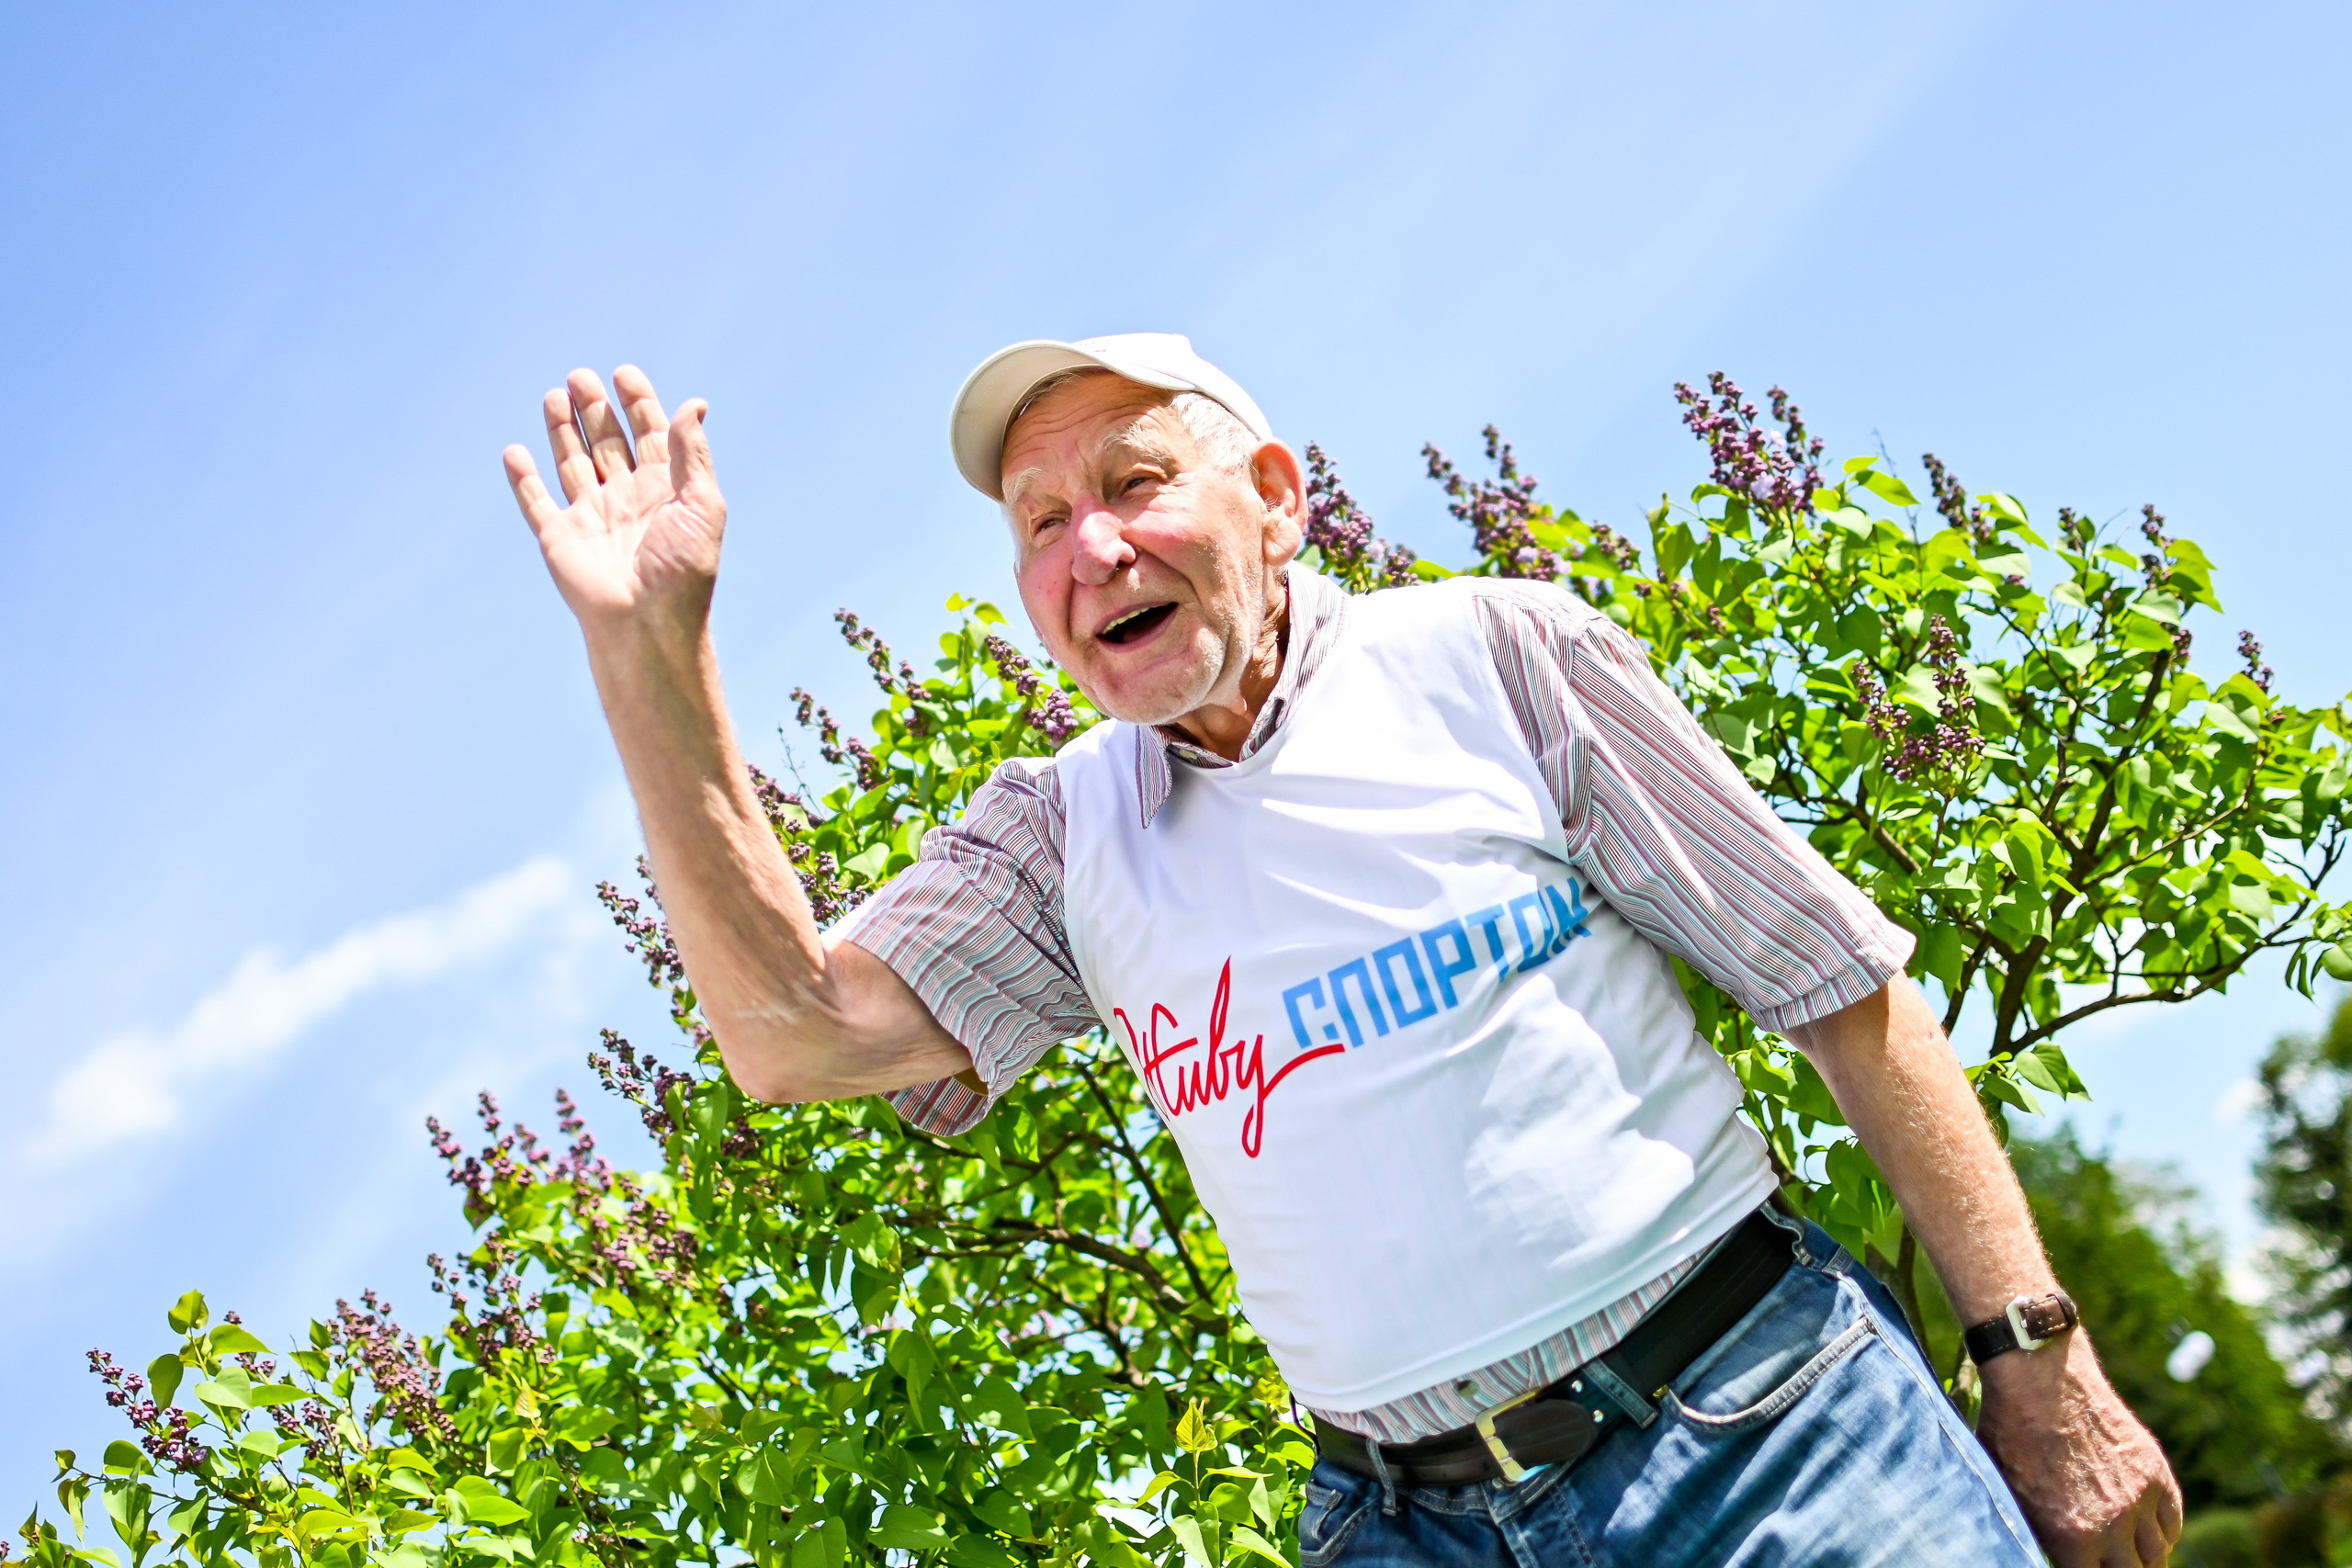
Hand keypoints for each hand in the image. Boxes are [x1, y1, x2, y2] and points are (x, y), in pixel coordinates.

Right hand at [504, 366, 725, 639]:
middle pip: (607, 441)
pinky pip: (536, 501)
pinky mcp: (558, 538)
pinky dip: (523, 477)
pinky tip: (516, 451)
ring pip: (571, 462)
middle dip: (594, 408)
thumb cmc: (683, 570)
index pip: (649, 435)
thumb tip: (695, 403)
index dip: (638, 403)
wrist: (648, 625)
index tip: (624, 374)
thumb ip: (691, 453)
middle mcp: (625, 499)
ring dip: (562, 430)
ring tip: (555, 395)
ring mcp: (591, 517)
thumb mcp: (702, 504)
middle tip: (580, 377)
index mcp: (663, 490)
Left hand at [1975, 1330, 2181, 1565]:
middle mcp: (2113, 1524)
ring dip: (2142, 1558)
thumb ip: (2038, 1533)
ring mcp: (2139, 1497)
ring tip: (2127, 1556)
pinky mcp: (2155, 1472)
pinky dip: (2162, 1533)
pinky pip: (2171, 1522)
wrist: (2040, 1377)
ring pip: (2157, 1554)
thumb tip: (2045, 1553)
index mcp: (2072, 1536)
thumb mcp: (2009, 1491)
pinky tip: (2145, 1533)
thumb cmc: (2009, 1432)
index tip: (2080, 1565)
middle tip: (2106, 1563)